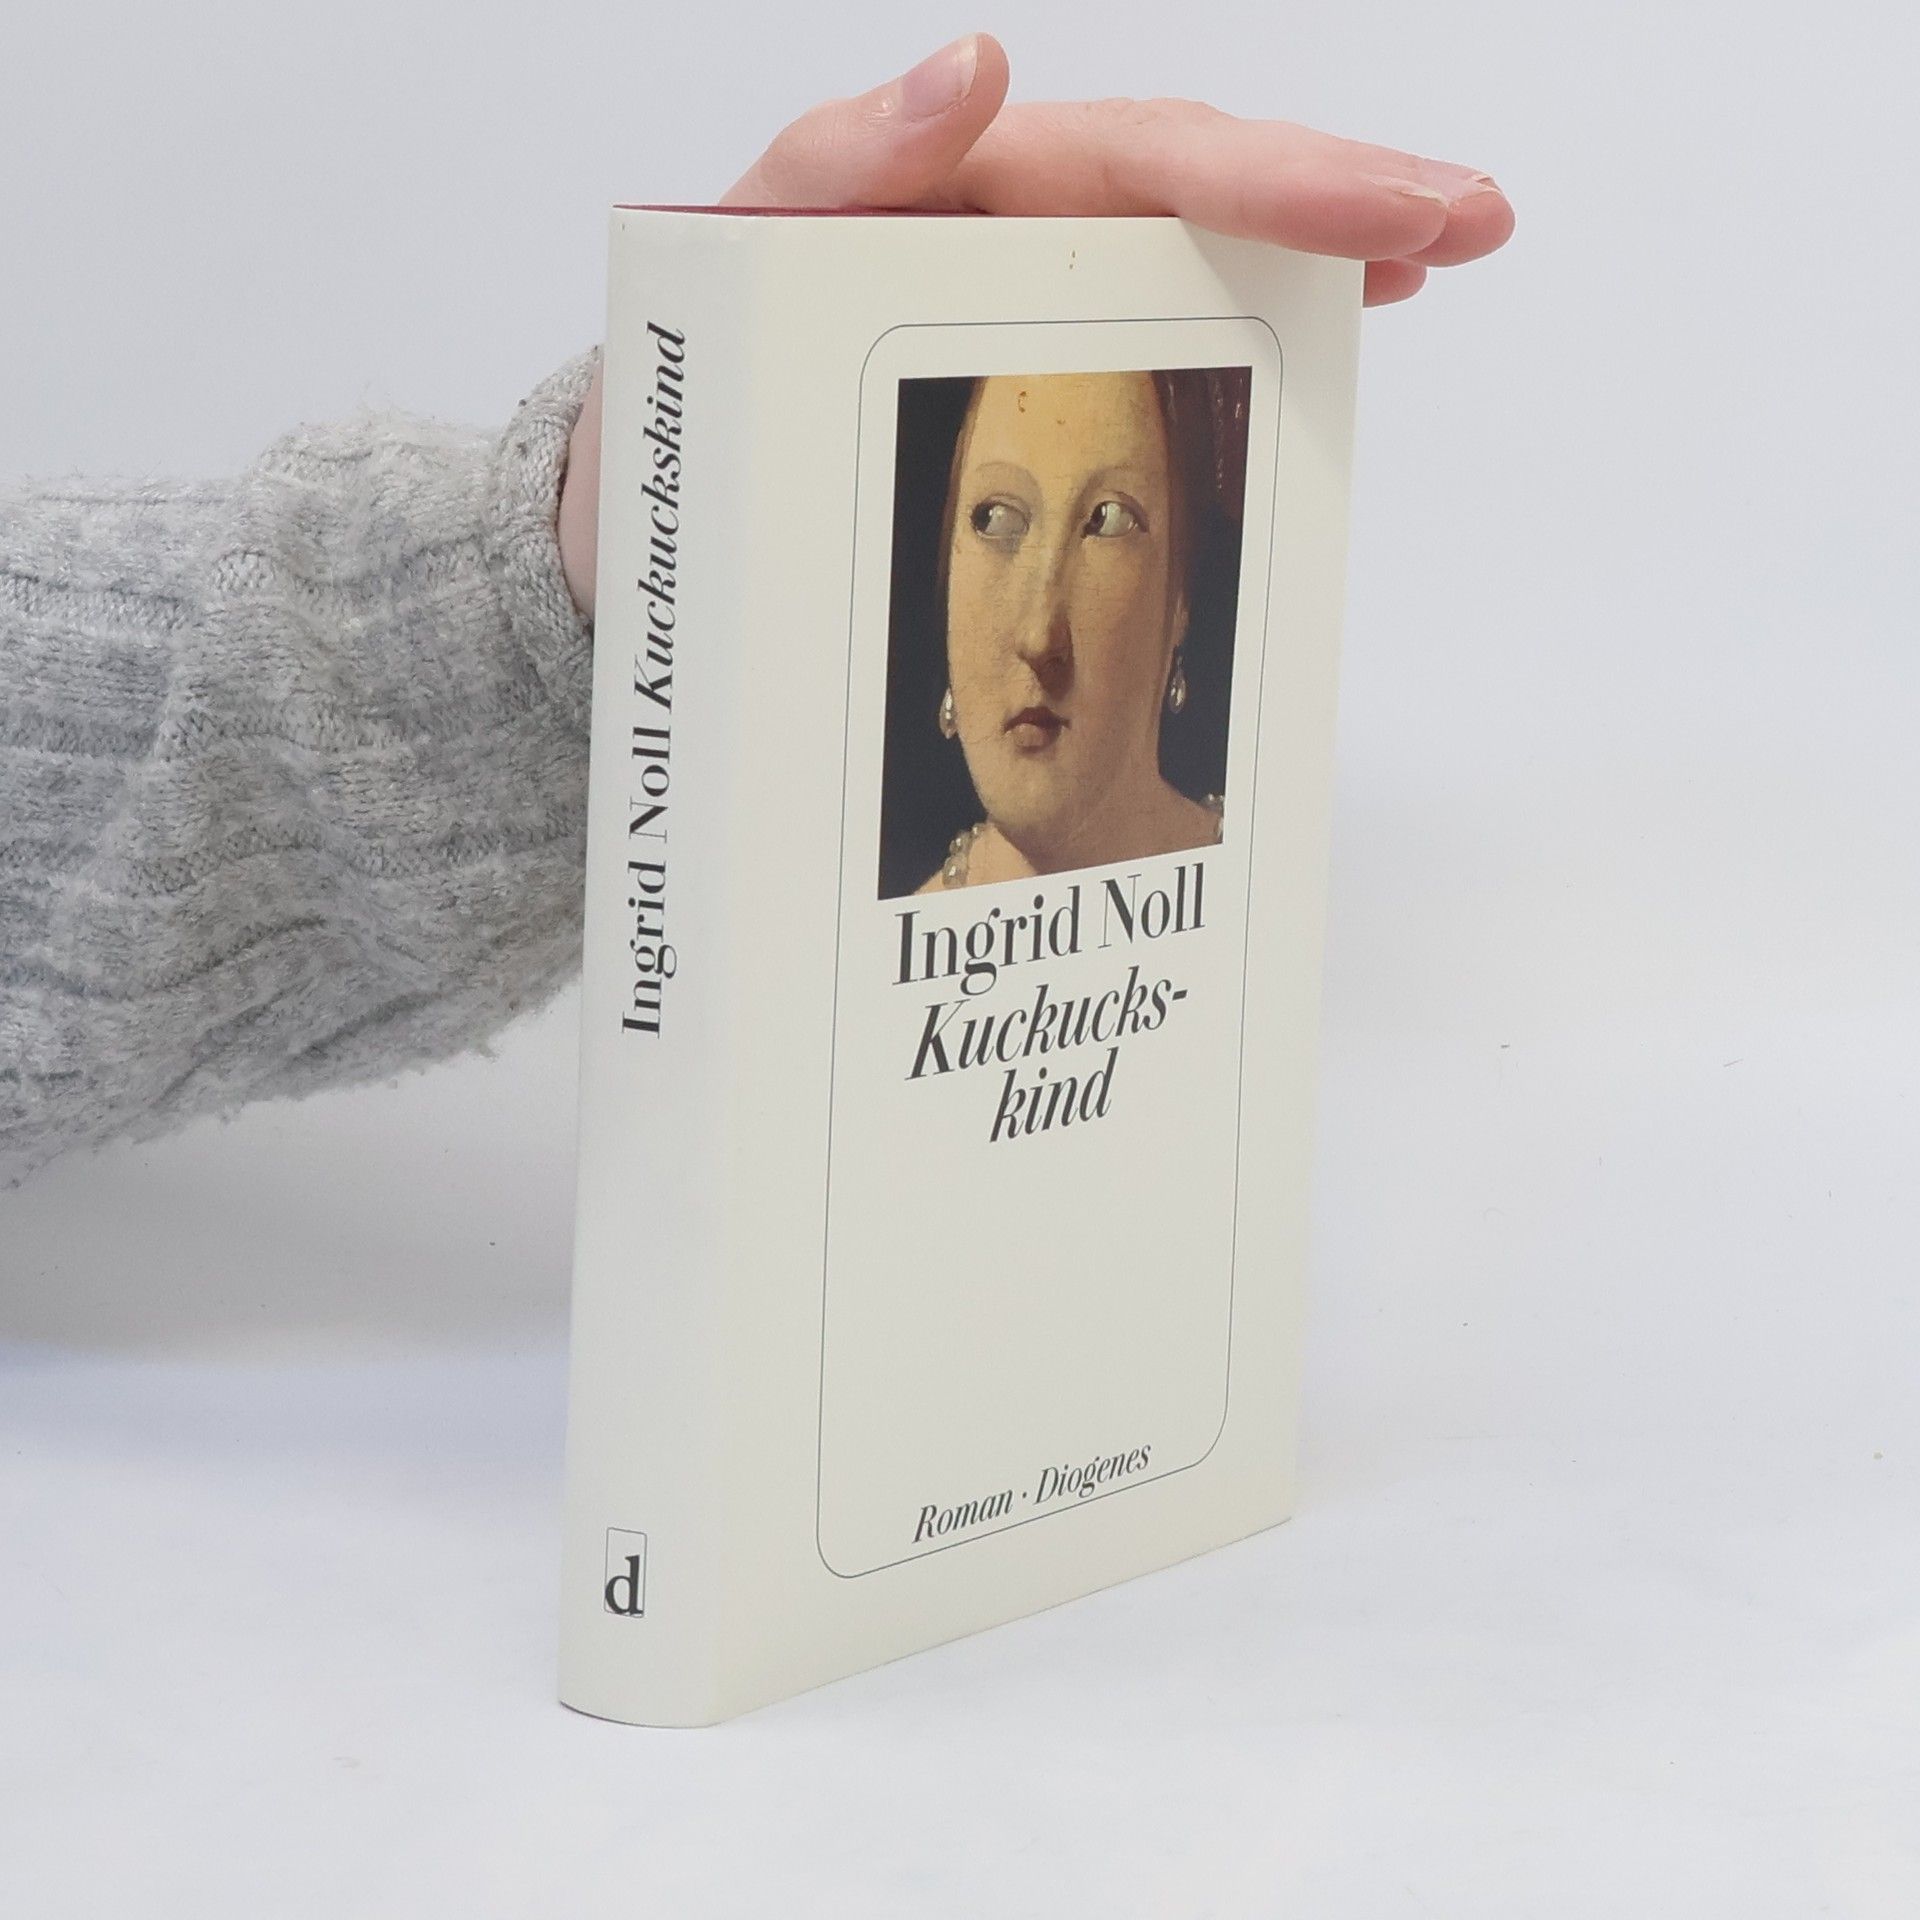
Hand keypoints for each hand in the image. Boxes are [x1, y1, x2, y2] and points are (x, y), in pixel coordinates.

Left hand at [558, 33, 1512, 619]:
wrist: (649, 496)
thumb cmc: (692, 380)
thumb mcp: (732, 259)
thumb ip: (837, 162)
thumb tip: (980, 68)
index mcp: (968, 189)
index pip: (1154, 158)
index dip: (1288, 179)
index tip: (1409, 208)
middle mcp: (1016, 228)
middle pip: (1205, 190)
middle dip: (1344, 198)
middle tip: (1474, 219)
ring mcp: (1031, 302)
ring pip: (1200, 256)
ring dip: (1321, 254)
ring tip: (1430, 257)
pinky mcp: (1030, 375)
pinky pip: (1156, 335)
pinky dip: (1244, 327)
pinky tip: (1324, 329)